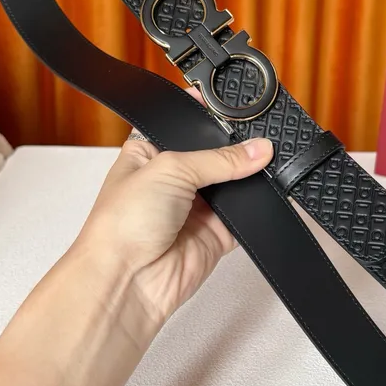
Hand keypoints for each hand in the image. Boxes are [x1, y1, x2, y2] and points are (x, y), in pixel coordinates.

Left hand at [70, 90, 272, 327]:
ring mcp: (195, 208)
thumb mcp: (169, 169)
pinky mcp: (214, 235)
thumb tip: (257, 148)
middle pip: (216, 155)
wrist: (126, 279)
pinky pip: (244, 217)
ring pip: (234, 185)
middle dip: (236, 150)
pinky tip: (264, 196)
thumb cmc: (121, 223)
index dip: (209, 116)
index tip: (237, 106)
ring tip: (264, 165)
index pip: (186, 125)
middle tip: (258, 138)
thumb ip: (218, 158)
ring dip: (248, 179)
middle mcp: (173, 180)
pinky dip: (257, 209)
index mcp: (150, 153)